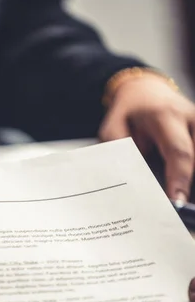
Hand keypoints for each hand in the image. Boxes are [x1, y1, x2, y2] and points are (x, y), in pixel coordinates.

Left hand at [99, 74, 194, 202]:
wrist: (145, 91)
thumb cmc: (128, 113)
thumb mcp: (113, 128)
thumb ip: (121, 150)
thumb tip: (130, 180)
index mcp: (165, 116)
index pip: (178, 151)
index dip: (179, 178)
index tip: (176, 201)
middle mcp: (190, 118)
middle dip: (187, 185)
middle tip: (177, 210)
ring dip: (190, 180)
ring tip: (178, 201)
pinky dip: (189, 175)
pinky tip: (179, 188)